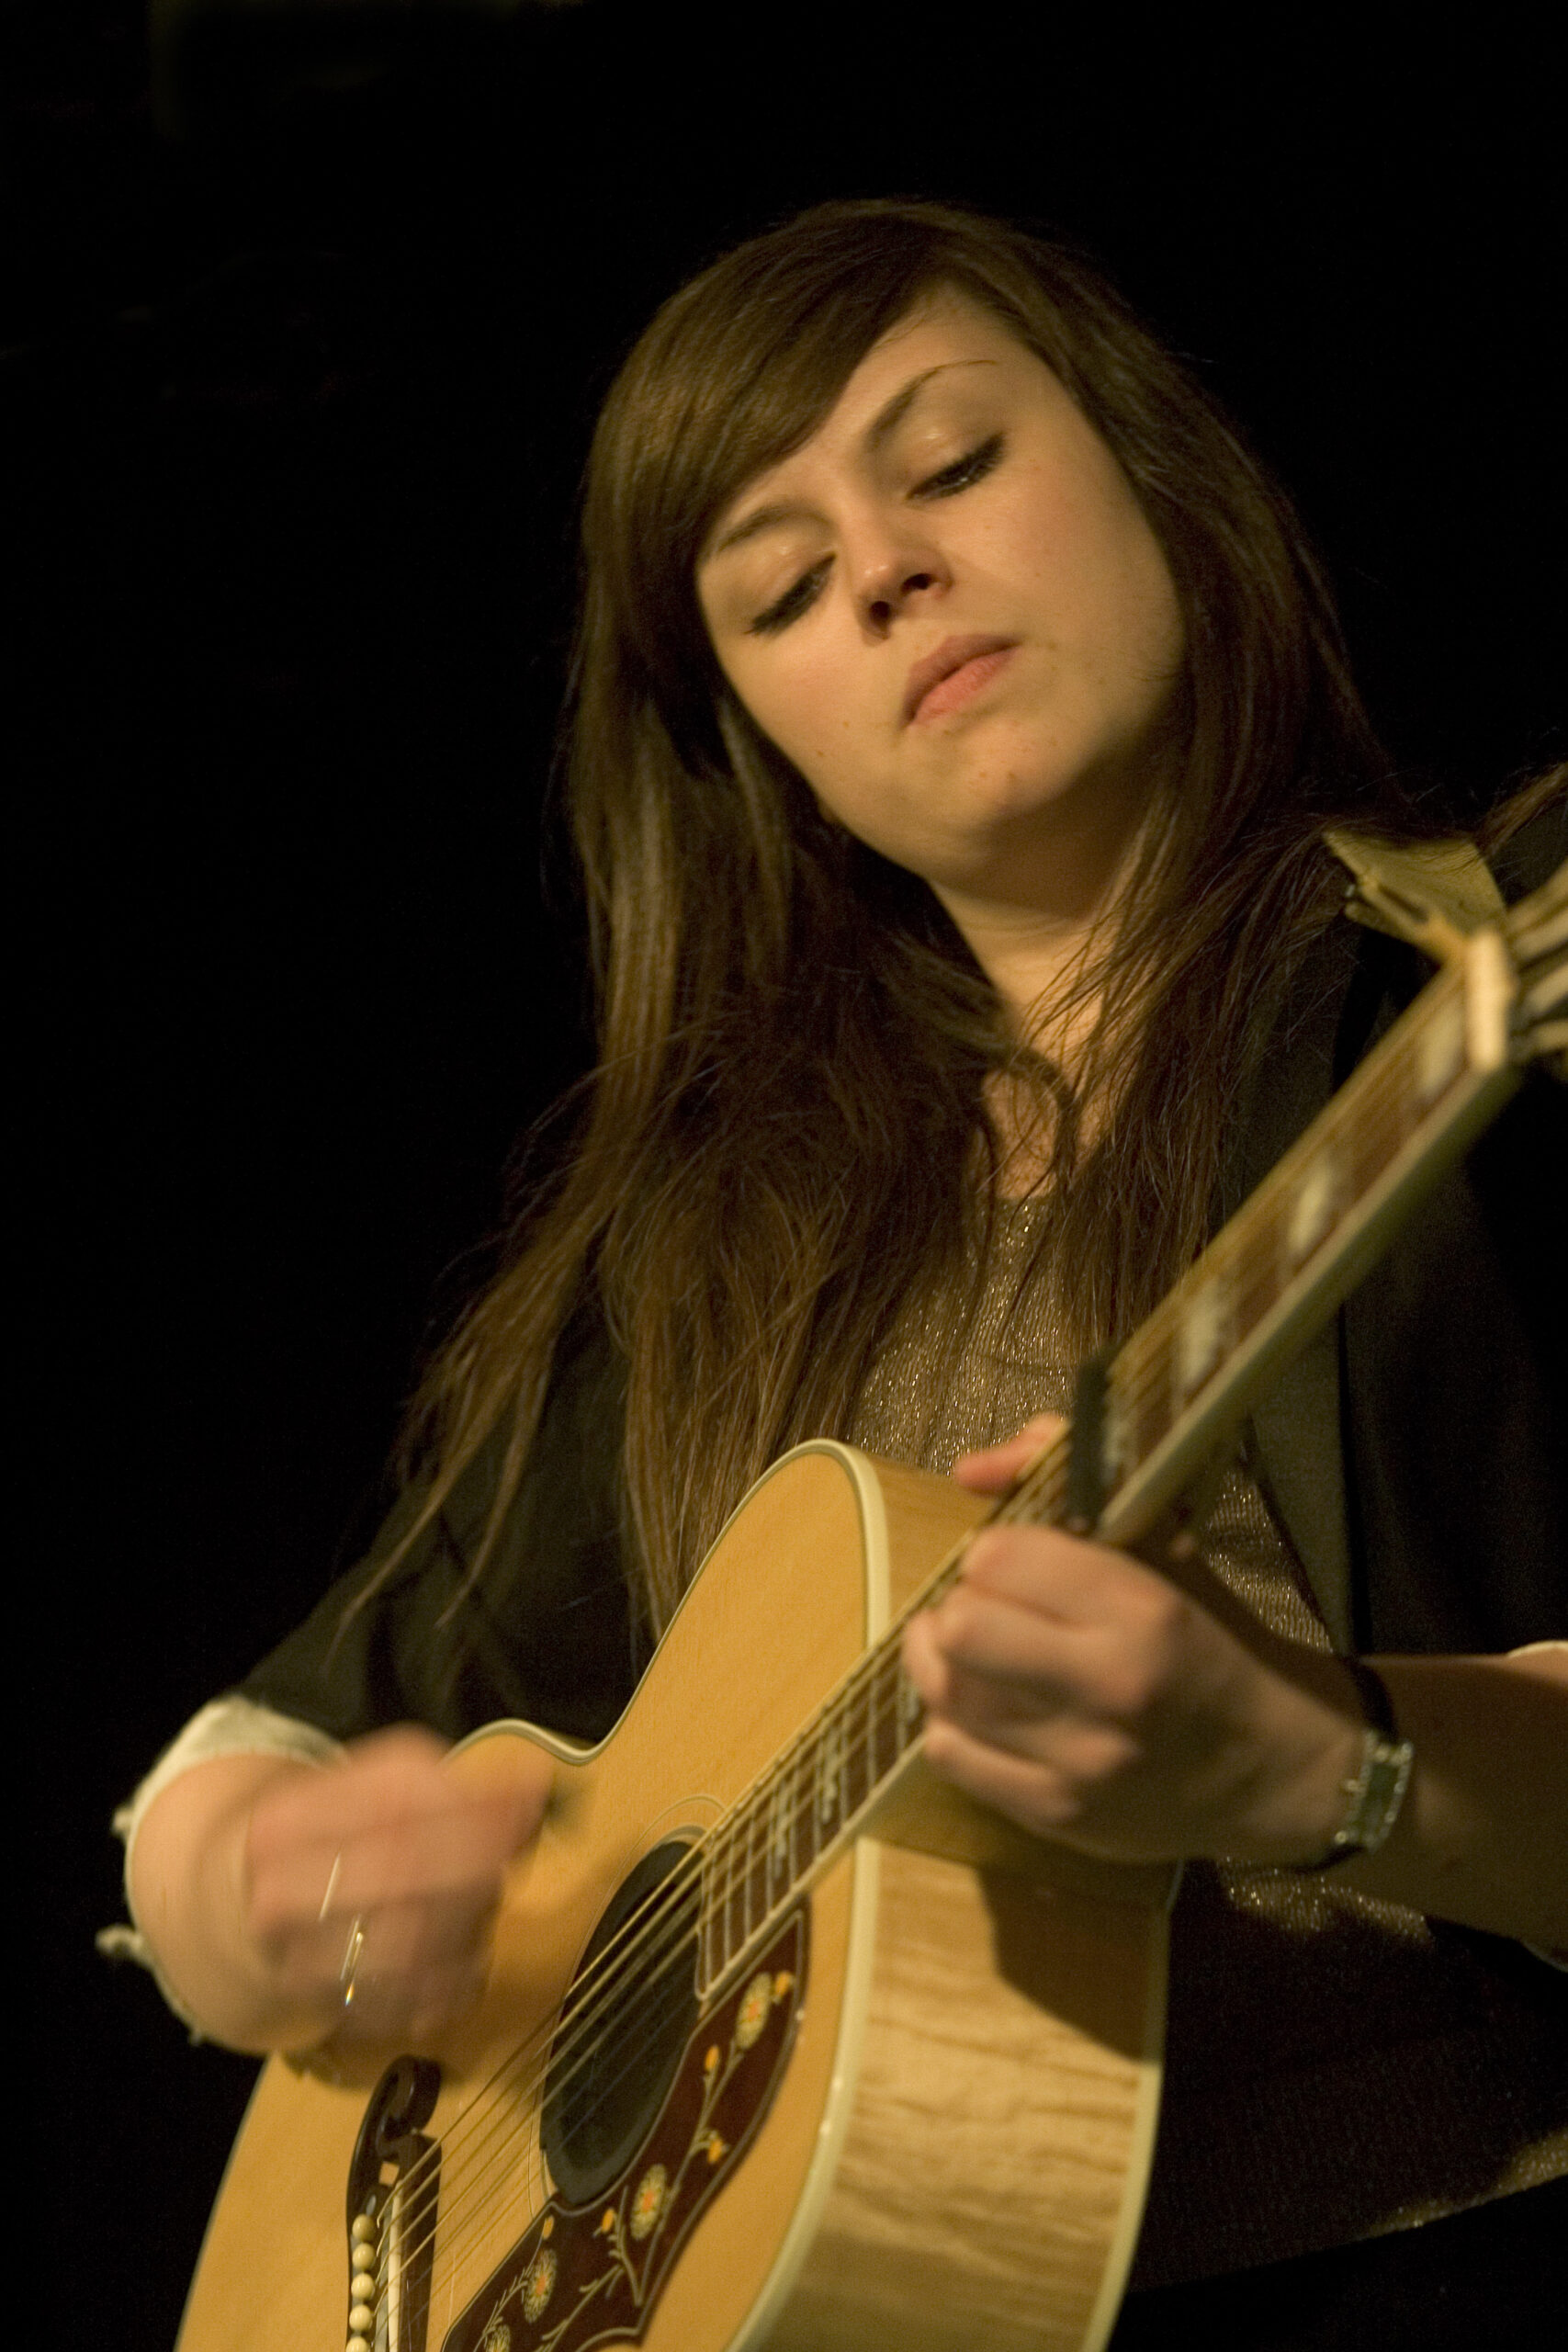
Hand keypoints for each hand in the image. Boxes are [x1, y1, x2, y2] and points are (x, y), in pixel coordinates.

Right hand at [241, 1727, 550, 2044]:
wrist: (243, 1910)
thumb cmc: (329, 1837)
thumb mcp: (370, 1787)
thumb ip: (446, 1784)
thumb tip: (532, 1786)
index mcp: (286, 1822)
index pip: (391, 1806)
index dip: (472, 1804)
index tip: (528, 1801)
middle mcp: (279, 1896)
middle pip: (402, 1873)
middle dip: (477, 1861)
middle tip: (509, 1853)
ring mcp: (301, 1965)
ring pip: (415, 1945)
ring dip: (470, 1920)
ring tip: (483, 1897)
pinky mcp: (334, 2014)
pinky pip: (419, 2001)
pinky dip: (460, 1975)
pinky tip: (466, 1948)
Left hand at [901, 1417, 1365, 1865]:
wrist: (1274, 1770)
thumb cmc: (1214, 1645)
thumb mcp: (1167, 1550)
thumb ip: (1070, 1484)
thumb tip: (970, 1468)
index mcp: (1145, 1610)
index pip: (1003, 1559)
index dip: (995, 1552)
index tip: (1012, 1562)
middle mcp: (1111, 1688)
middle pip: (963, 1630)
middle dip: (961, 1606)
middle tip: (984, 1608)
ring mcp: (1080, 1762)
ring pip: (947, 1694)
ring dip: (943, 1661)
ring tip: (971, 1651)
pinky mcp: (1055, 1816)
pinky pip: (950, 1755)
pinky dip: (950, 1723)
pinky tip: (981, 1708)